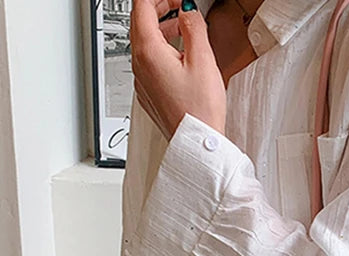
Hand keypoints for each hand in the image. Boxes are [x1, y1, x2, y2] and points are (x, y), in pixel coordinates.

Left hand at [130, 0, 226, 140]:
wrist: (196, 144)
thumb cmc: (199, 111)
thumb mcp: (203, 61)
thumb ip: (194, 28)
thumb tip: (188, 11)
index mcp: (148, 52)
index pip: (142, 7)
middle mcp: (139, 65)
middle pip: (139, 23)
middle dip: (158, 8)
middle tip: (178, 5)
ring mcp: (142, 81)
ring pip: (144, 44)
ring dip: (161, 30)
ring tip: (183, 30)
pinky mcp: (149, 94)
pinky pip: (148, 63)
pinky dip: (161, 51)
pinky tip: (179, 57)